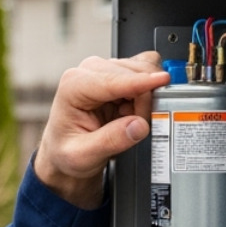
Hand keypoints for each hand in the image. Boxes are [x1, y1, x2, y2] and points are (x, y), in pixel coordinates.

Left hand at [33, 52, 168, 209]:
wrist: (63, 150)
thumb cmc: (67, 150)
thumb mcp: (83, 156)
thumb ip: (110, 141)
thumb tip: (138, 126)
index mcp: (73, 86)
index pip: (113, 80)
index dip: (140, 82)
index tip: (162, 81)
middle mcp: (88, 72)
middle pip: (133, 73)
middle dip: (143, 101)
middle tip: (133, 127)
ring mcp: (105, 70)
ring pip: (143, 71)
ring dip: (145, 98)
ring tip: (128, 120)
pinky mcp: (119, 74)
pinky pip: (145, 75)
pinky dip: (146, 93)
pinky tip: (132, 110)